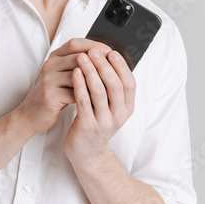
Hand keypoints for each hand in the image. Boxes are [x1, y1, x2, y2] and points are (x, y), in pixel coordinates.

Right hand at [13, 38, 111, 134]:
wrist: (30, 114)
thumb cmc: (51, 94)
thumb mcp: (61, 76)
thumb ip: (77, 66)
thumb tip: (103, 59)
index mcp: (53, 57)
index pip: (75, 43)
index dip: (94, 45)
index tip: (109, 51)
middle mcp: (50, 65)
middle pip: (78, 57)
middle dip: (99, 62)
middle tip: (114, 68)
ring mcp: (48, 79)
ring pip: (79, 75)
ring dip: (96, 79)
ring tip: (110, 84)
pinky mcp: (50, 95)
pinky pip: (75, 93)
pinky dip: (89, 95)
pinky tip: (99, 99)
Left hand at [63, 47, 135, 163]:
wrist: (85, 152)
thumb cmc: (96, 122)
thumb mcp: (110, 108)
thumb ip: (112, 89)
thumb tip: (109, 59)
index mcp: (127, 109)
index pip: (129, 83)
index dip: (121, 66)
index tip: (111, 51)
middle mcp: (119, 116)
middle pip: (115, 85)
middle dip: (104, 66)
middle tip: (94, 51)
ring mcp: (104, 122)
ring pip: (99, 92)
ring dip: (90, 72)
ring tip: (82, 57)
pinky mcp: (88, 126)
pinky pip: (84, 101)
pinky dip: (80, 85)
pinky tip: (75, 73)